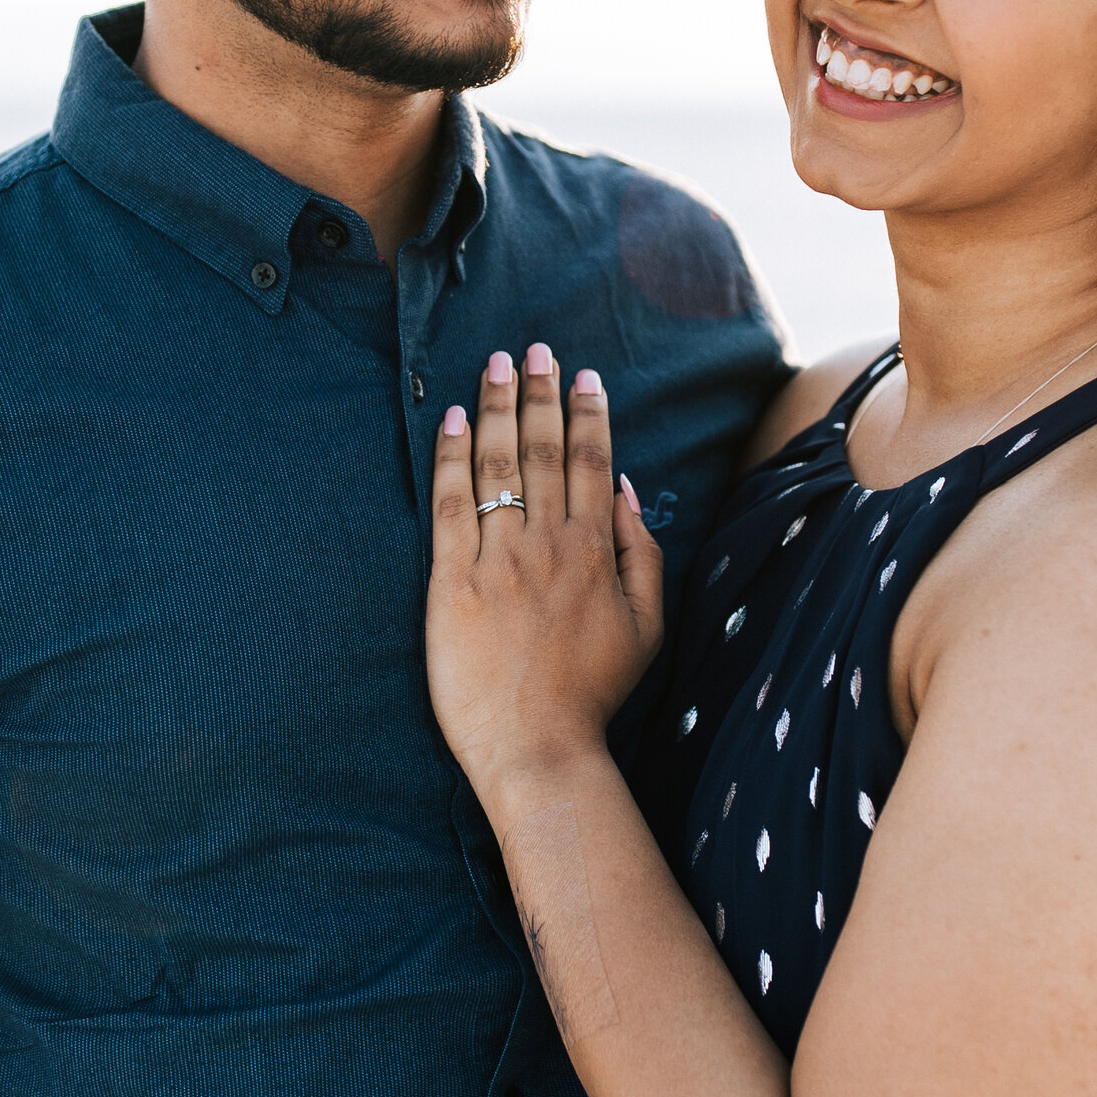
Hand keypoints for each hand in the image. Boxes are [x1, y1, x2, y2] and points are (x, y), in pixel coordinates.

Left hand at [427, 347, 664, 800]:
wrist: (538, 748)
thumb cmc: (594, 694)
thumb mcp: (648, 628)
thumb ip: (644, 555)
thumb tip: (630, 492)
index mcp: (596, 551)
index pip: (593, 462)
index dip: (588, 412)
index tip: (583, 374)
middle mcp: (548, 544)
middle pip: (543, 449)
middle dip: (539, 392)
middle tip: (533, 348)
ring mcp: (498, 559)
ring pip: (497, 464)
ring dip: (495, 407)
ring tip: (494, 364)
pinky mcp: (452, 582)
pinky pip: (450, 504)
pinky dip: (450, 456)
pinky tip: (448, 418)